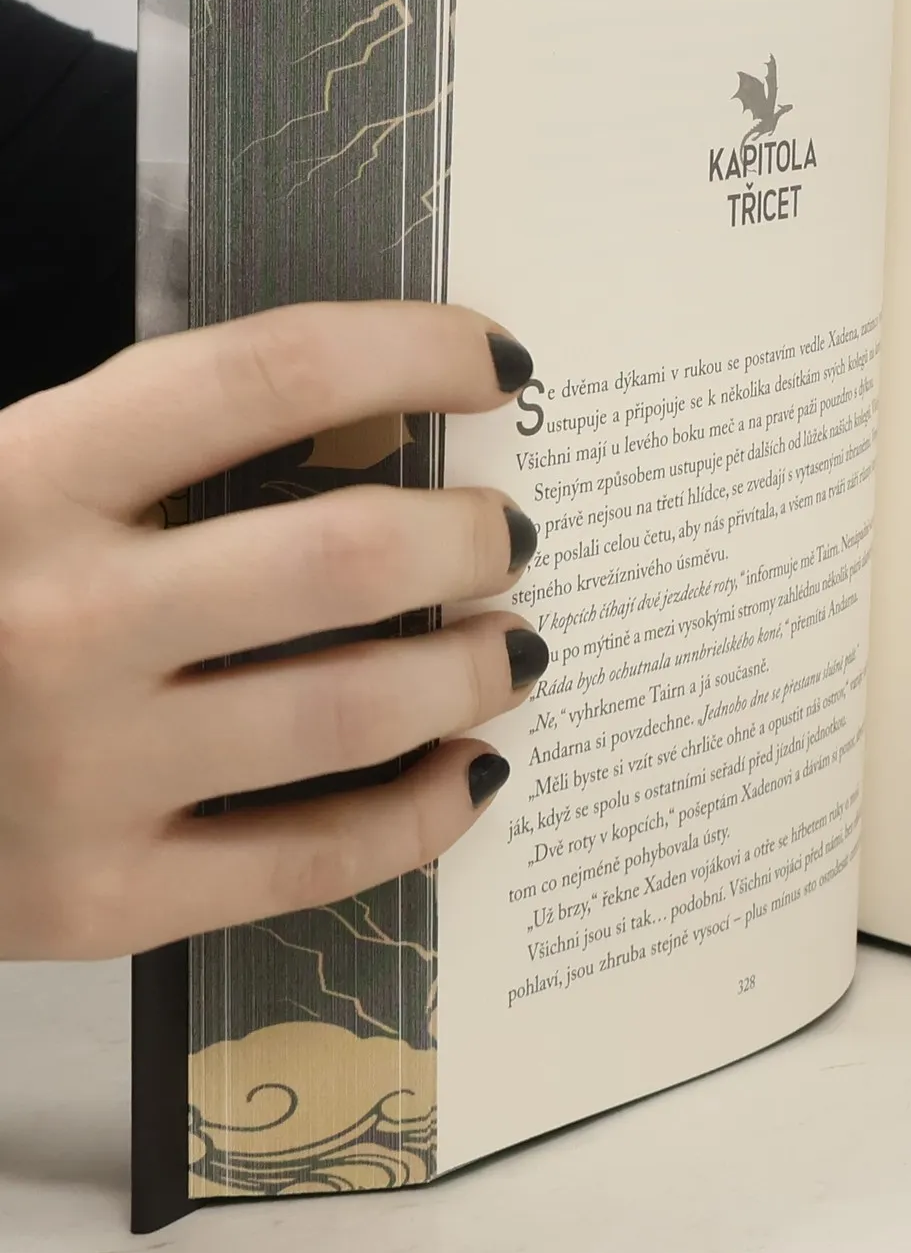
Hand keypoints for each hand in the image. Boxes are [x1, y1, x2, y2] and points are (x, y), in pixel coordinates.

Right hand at [0, 303, 544, 958]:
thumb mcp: (5, 479)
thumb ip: (147, 445)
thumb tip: (376, 415)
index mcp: (23, 476)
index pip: (270, 375)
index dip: (414, 351)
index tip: (500, 362)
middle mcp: (54, 620)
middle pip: (341, 555)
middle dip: (468, 537)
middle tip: (511, 535)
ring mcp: (73, 773)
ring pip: (349, 710)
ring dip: (472, 671)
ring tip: (516, 648)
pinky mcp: (92, 902)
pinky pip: (308, 862)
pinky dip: (422, 813)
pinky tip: (472, 770)